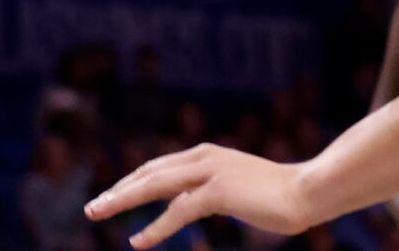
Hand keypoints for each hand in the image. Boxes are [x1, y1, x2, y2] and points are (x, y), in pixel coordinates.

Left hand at [85, 145, 315, 248]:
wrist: (306, 191)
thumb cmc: (275, 195)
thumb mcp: (236, 188)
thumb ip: (212, 190)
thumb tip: (193, 201)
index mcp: (208, 155)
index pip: (158, 167)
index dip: (132, 182)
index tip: (110, 197)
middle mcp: (205, 158)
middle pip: (150, 173)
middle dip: (119, 190)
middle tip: (92, 207)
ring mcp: (211, 172)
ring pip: (156, 185)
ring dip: (123, 200)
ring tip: (98, 213)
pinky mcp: (219, 191)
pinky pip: (178, 211)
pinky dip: (156, 227)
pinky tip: (138, 242)